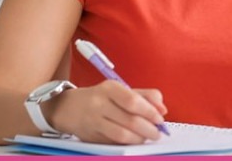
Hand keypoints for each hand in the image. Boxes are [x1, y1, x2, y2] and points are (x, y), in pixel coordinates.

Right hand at [43, 81, 167, 143]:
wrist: (68, 108)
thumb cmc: (101, 97)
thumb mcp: (121, 90)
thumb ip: (145, 96)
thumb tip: (163, 108)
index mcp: (109, 88)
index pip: (132, 101)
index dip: (149, 111)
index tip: (160, 118)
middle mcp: (99, 104)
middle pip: (129, 120)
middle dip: (148, 129)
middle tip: (157, 132)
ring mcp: (93, 122)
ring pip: (122, 135)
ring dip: (139, 138)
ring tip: (147, 137)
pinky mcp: (91, 137)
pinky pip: (114, 142)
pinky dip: (128, 143)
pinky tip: (134, 140)